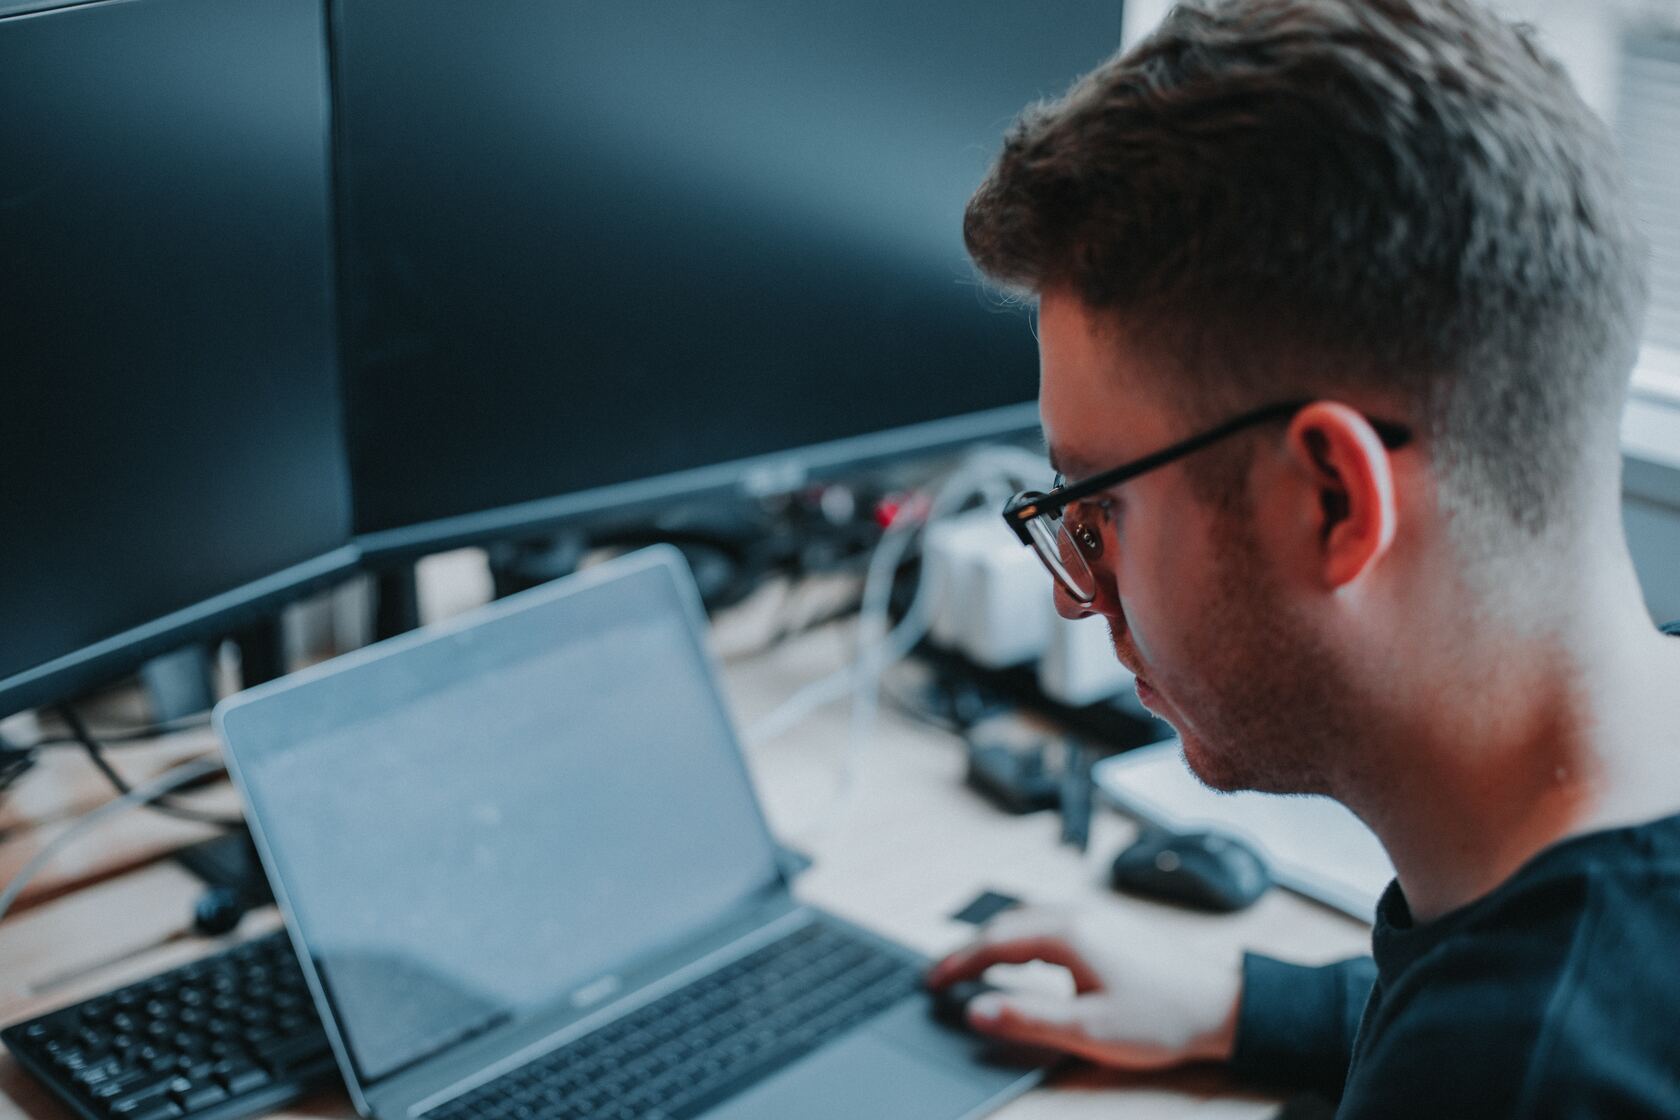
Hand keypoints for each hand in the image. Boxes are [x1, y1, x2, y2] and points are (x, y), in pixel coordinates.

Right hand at [925, 905, 1243, 1070]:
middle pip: (1006, 924)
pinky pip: (1046, 922)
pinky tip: (1019, 957)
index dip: (958, 962)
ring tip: (970, 966)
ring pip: (1026, 919)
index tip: (931, 981)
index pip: (994, 942)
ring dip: (993, 940)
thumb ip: (1028, 1019)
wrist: (1222, 1005)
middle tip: (940, 976)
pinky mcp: (1106, 926)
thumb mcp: (1089, 1029)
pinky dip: (1019, 937)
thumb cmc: (1162, 1018)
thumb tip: (976, 1010)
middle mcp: (1077, 915)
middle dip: (968, 949)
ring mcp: (1093, 916)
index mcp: (1068, 934)